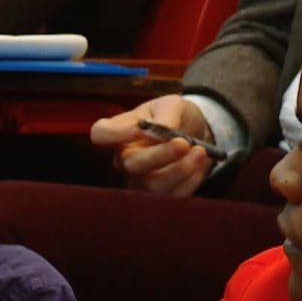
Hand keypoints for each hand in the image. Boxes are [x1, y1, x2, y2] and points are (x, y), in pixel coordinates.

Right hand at [90, 95, 215, 196]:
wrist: (191, 131)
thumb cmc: (172, 115)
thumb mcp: (171, 105)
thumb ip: (166, 115)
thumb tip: (165, 132)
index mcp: (119, 132)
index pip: (100, 134)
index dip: (115, 134)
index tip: (139, 127)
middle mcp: (123, 159)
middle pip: (131, 164)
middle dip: (160, 154)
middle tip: (184, 142)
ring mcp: (139, 180)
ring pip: (151, 185)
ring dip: (179, 170)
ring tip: (200, 152)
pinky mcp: (159, 194)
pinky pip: (172, 196)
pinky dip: (191, 180)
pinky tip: (201, 164)